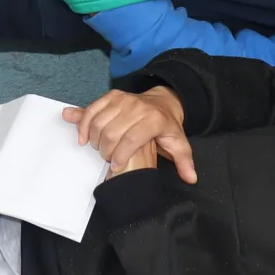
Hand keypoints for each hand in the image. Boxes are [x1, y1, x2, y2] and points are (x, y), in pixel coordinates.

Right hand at [66, 86, 195, 182]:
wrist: (163, 102)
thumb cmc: (167, 127)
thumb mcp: (179, 144)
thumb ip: (184, 162)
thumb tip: (190, 179)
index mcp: (154, 120)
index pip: (131, 139)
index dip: (121, 155)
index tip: (116, 167)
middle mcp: (137, 107)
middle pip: (112, 132)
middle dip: (105, 150)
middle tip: (107, 158)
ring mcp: (123, 99)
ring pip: (99, 121)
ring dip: (93, 139)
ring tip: (98, 149)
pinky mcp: (111, 95)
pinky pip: (92, 109)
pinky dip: (83, 124)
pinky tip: (83, 137)